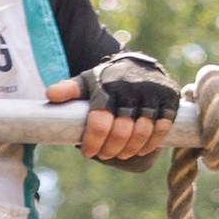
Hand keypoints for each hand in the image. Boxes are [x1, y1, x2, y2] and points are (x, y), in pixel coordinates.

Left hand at [53, 58, 179, 165]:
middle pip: (121, 131)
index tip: (89, 152)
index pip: (100, 121)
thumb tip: (49, 94)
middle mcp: (131, 87)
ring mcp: (152, 92)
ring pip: (142, 131)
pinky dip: (151, 142)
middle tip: (105, 154)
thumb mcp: (85, 83)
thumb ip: (68, 90)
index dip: (93, 142)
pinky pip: (162, 127)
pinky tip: (141, 148)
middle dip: (110, 149)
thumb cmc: (105, 81)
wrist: (136, 65)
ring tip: (121, 153)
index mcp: (108, 86)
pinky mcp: (169, 97)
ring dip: (130, 149)